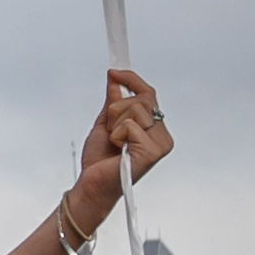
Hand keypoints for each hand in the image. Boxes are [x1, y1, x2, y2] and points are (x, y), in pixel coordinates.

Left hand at [66, 69, 171, 233]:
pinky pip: (129, 125)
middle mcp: (162, 135)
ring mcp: (160, 144)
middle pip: (141, 98)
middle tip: (110, 129)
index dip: (132, 79)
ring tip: (114, 142)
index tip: (114, 70)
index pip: (148, 94)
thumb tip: (114, 78)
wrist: (91, 184)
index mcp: (154, 128)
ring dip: (114, 123)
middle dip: (116, 108)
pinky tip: (118, 150)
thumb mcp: (105, 123)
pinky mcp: (152, 152)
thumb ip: (112, 101)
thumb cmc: (100, 159)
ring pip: (134, 109)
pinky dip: (116, 135)